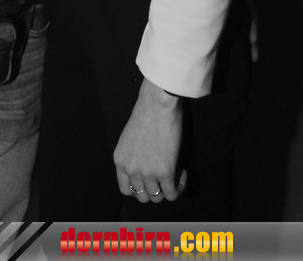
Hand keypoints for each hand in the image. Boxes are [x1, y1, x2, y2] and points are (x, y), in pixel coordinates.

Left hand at [113, 77, 186, 202]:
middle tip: (164, 177)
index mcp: (120, 160)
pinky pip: (173, 193)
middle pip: (142, 196)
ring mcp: (147, 173)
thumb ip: (133, 154)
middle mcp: (131, 169)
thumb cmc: (146, 112)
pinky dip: (180, 186)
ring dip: (167, 189)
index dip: (139, 190)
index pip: (125, 190)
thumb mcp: (129, 136)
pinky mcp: (165, 172)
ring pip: (157, 197)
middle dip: (154, 190)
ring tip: (175, 173)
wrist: (157, 104)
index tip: (149, 182)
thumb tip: (145, 166)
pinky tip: (183, 171)